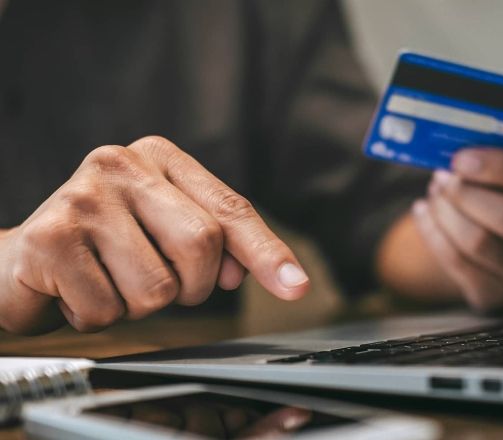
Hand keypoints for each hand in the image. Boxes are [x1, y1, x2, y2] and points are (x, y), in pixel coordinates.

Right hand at [0, 136, 308, 333]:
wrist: (23, 260)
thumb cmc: (105, 246)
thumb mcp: (164, 232)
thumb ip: (213, 244)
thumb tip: (238, 271)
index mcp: (159, 158)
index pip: (230, 209)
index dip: (265, 251)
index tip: (296, 286)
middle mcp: (121, 164)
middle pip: (201, 245)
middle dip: (189, 285)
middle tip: (157, 281)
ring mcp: (84, 196)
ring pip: (157, 287)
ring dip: (139, 305)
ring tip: (110, 280)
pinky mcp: (51, 236)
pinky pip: (108, 309)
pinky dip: (99, 316)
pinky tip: (78, 289)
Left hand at [412, 148, 502, 311]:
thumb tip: (460, 154)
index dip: (502, 166)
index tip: (463, 158)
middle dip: (467, 193)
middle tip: (443, 176)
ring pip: (478, 242)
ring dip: (445, 211)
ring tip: (434, 192)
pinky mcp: (495, 296)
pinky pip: (455, 261)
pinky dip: (432, 231)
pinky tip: (423, 212)